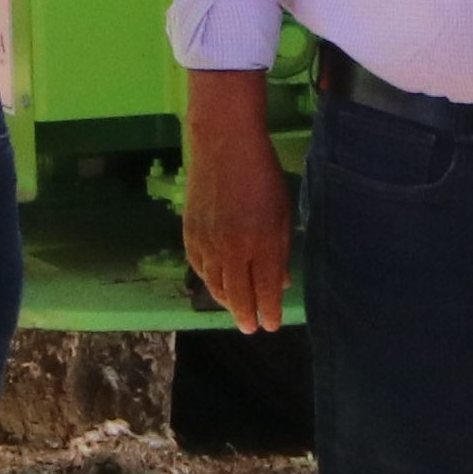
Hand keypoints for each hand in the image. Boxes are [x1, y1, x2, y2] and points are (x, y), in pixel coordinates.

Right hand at [179, 93, 291, 333]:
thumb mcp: (282, 212)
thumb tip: (281, 283)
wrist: (223, 145)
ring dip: (226, 301)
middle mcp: (232, 249)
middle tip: (250, 328)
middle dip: (246, 315)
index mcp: (261, 242)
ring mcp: (207, 242)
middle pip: (238, 295)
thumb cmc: (263, 175)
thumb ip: (281, 251)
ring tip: (236, 309)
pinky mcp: (190, 233)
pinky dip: (208, 280)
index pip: (265, 290)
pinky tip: (216, 285)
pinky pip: (199, 267)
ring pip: (215, 285)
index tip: (271, 325)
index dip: (268, 312)